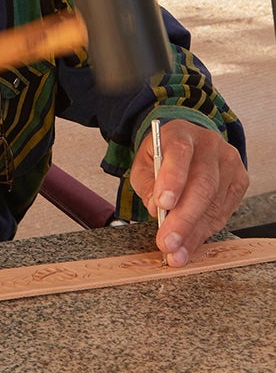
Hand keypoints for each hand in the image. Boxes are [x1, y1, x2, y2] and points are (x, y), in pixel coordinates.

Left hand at [130, 119, 248, 266]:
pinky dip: (204, 232)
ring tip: (176, 251)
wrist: (187, 145)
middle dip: (183, 218)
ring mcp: (228, 162)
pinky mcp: (240, 181)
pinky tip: (190, 243)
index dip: (172, 179)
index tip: (162, 205)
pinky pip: (223, 212)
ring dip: (193, 233)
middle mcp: (209, 145)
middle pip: (202, 184)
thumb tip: (156, 208)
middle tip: (167, 242)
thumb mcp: (144, 163)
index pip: (179, 152)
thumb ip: (146, 183)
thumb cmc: (163, 155)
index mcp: (181, 133)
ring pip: (214, 203)